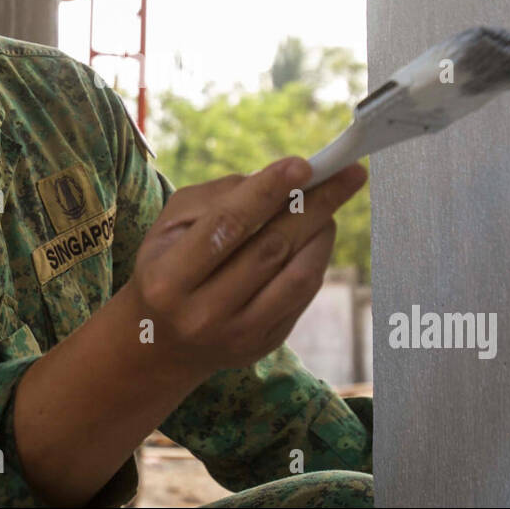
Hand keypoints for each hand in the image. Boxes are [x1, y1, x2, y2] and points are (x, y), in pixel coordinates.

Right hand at [125, 157, 367, 377]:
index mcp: (168, 279)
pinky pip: (304, 295)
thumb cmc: (167, 265)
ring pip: (298, 276)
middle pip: (271, 248)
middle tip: (345, 173)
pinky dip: (316, 257)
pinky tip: (317, 234)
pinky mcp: (265, 344)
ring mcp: (238, 335)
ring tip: (330, 204)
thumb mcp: (171, 225)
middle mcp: (203, 313)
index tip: (304, 164)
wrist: (164, 341)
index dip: (268, 191)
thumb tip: (278, 178)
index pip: (227, 226)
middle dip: (313, 205)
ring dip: (321, 232)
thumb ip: (219, 196)